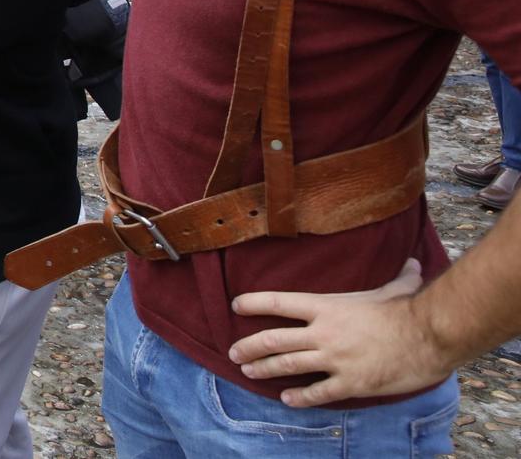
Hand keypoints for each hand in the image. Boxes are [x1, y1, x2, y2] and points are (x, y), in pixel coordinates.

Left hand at [228, 259, 450, 406]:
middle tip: (234, 352)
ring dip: (265, 369)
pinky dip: (299, 397)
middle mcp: (324, 332)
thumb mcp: (394, 290)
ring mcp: (335, 359)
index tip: (236, 306)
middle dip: (249, 346)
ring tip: (248, 372)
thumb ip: (396, 278)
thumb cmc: (408, 312)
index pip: (279, 301)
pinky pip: (317, 393)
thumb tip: (413, 263)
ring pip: (288, 366)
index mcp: (326, 306)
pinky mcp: (351, 383)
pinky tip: (287, 400)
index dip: (254, 303)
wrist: (429, 339)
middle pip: (274, 339)